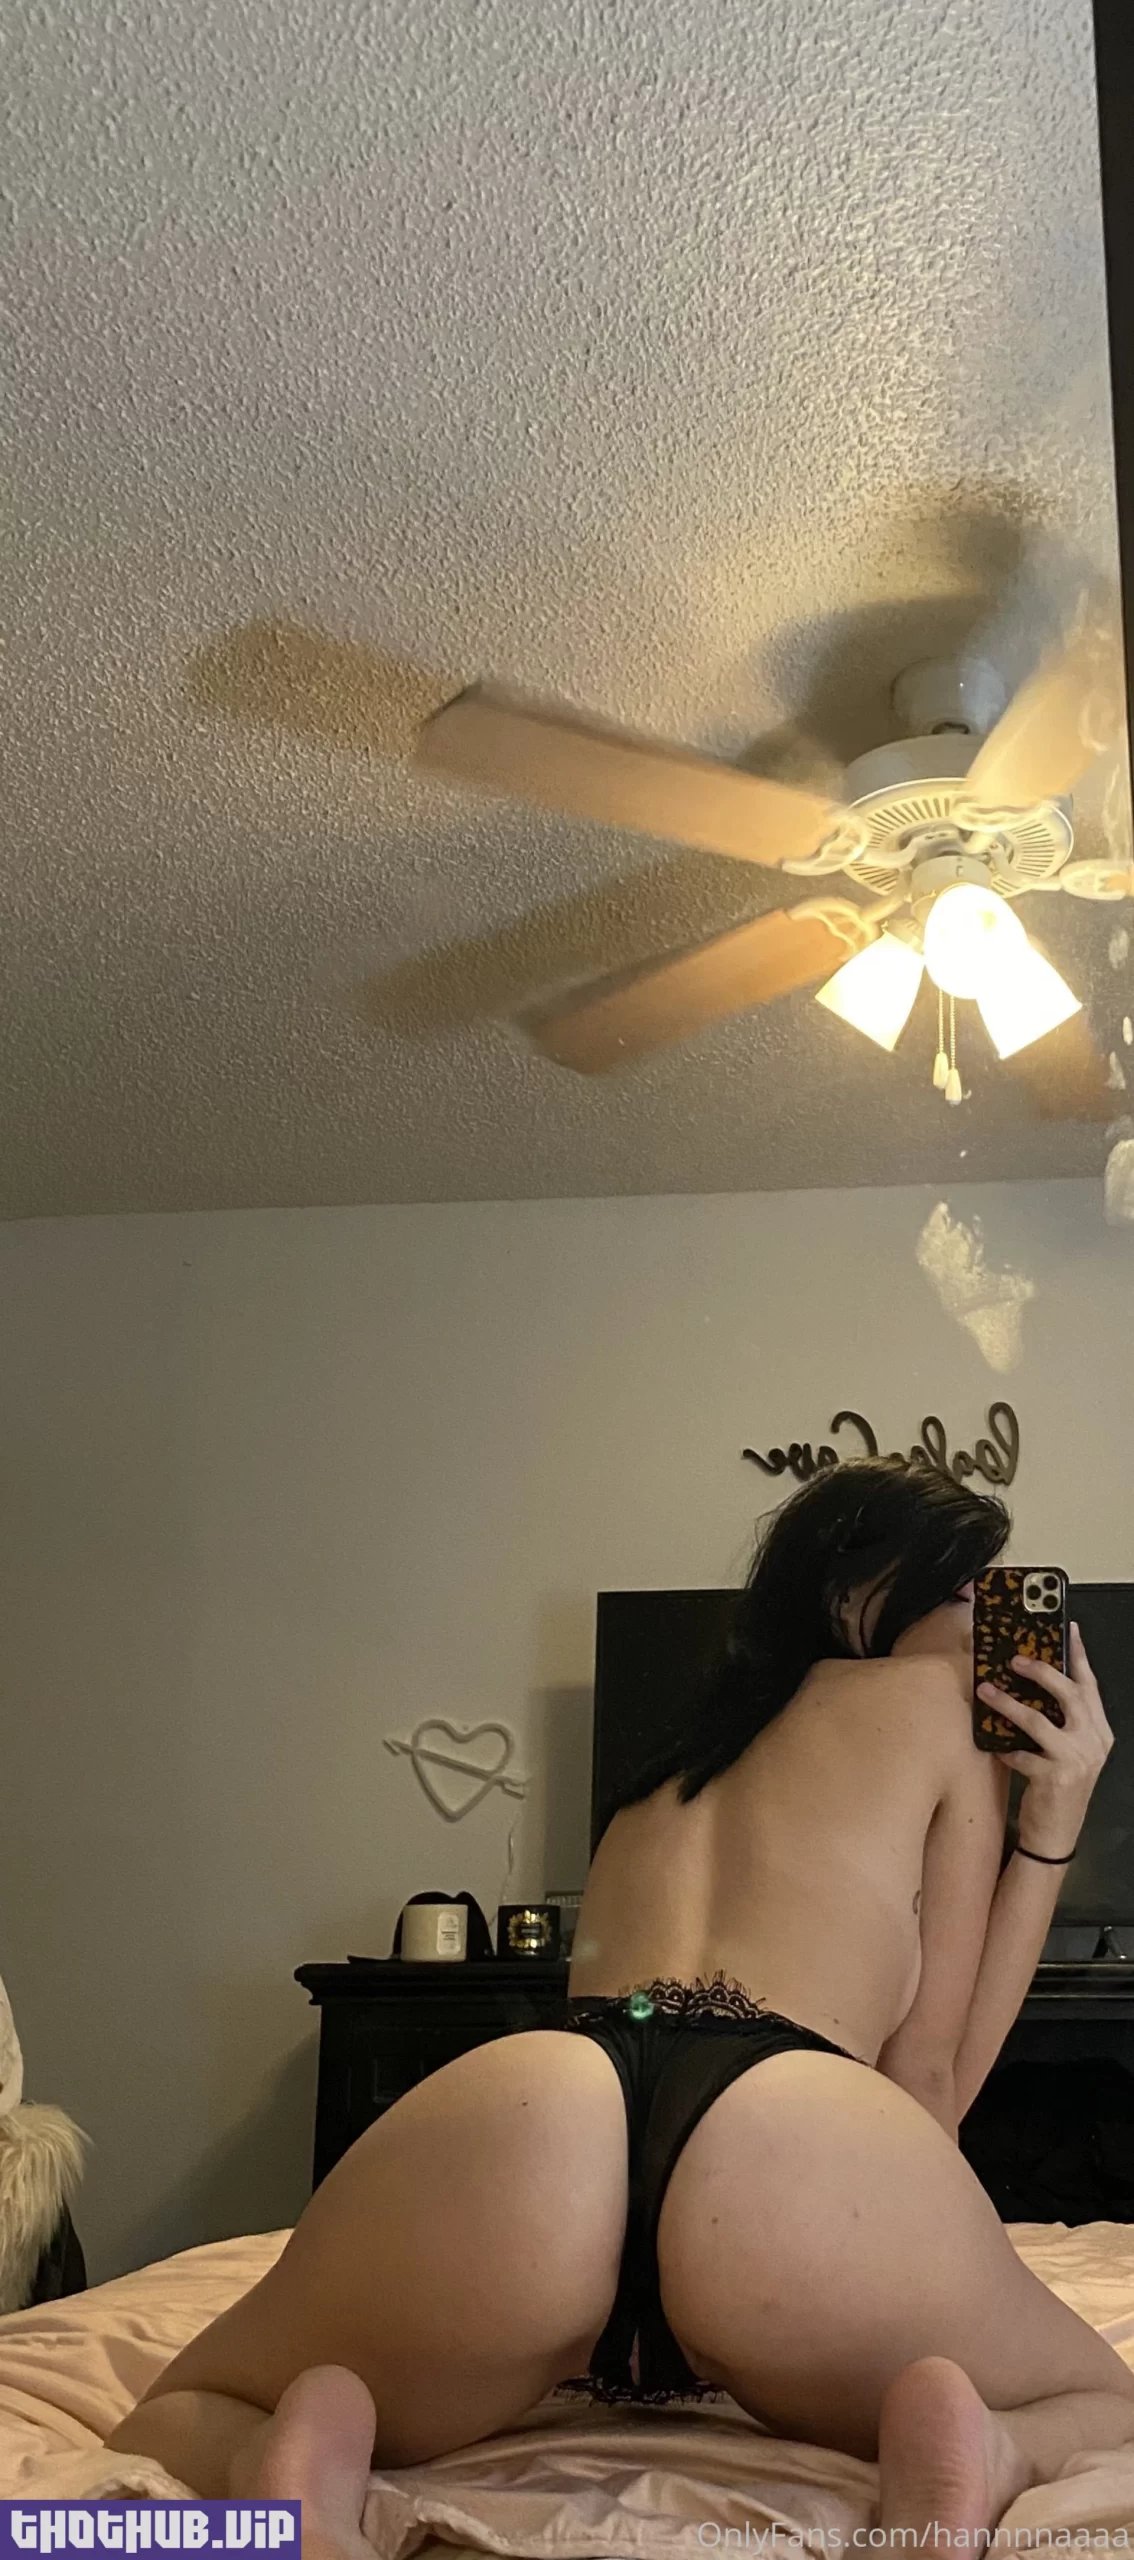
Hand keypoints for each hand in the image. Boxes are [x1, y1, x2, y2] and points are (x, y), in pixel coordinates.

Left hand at [977, 1623, 1113, 1854]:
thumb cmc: (1059, 1788)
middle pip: (1069, 1695)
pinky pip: (1021, 1754)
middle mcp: (1094, 1743)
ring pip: (1038, 1720)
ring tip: (985, 1691)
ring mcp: (1076, 1761)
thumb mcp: (1071, 1752)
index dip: (1079, 1656)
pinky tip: (994, 1747)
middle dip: (1041, 1672)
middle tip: (1015, 1659)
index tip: (1068, 1629)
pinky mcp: (1054, 1778)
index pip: (1090, 1686)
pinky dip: (1005, 1748)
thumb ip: (1063, 1722)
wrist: (1056, 1834)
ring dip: (1008, 1703)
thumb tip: (1032, 1683)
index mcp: (1100, 1732)